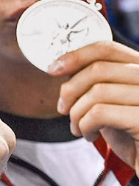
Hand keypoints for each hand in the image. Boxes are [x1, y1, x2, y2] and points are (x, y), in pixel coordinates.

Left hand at [49, 40, 138, 173]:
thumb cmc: (131, 136)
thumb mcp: (113, 103)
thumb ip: (98, 83)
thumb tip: (63, 67)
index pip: (108, 49)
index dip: (76, 56)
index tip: (54, 69)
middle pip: (98, 69)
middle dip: (70, 90)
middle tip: (64, 109)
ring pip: (97, 92)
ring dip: (77, 113)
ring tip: (78, 128)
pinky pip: (100, 113)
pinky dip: (85, 125)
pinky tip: (89, 135)